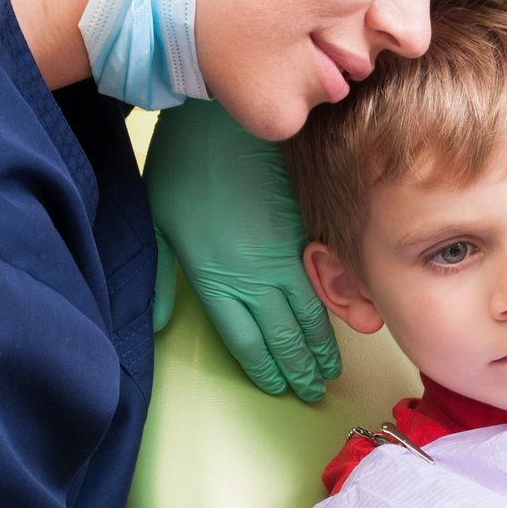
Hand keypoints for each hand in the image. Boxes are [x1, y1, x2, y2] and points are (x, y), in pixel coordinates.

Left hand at [143, 100, 341, 401]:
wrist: (223, 116)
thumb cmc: (183, 164)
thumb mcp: (155, 222)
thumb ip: (159, 277)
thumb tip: (155, 323)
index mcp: (216, 276)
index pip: (246, 339)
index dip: (264, 367)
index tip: (277, 386)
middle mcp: (256, 273)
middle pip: (283, 335)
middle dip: (299, 368)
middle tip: (313, 391)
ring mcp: (287, 251)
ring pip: (311, 313)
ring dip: (323, 346)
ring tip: (331, 369)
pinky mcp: (309, 228)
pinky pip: (328, 280)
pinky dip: (340, 309)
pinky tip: (351, 323)